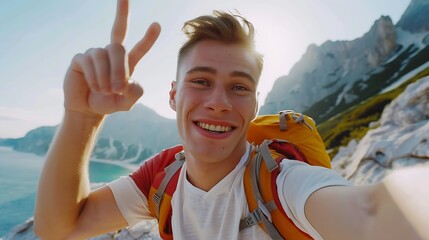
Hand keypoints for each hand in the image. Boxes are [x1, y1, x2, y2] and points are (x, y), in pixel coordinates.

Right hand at [63, 0, 160, 117]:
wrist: (86, 109)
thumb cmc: (108, 102)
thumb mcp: (126, 103)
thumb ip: (134, 93)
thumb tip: (127, 81)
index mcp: (128, 63)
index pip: (140, 48)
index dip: (149, 38)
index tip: (157, 25)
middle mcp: (111, 54)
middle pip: (118, 41)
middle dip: (119, 66)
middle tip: (118, 88)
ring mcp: (95, 54)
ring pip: (103, 54)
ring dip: (105, 76)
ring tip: (104, 91)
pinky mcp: (80, 58)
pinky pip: (88, 60)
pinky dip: (94, 77)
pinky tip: (94, 87)